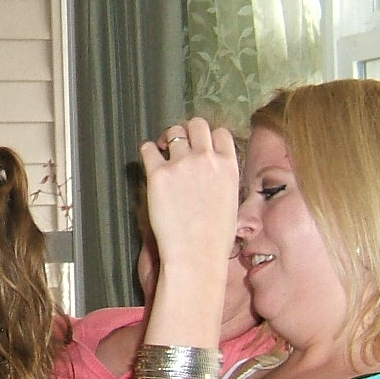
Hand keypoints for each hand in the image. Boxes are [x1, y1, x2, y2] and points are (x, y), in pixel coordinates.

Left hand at [138, 119, 240, 277]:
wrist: (196, 254)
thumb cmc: (214, 237)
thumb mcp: (231, 201)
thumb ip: (222, 179)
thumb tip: (212, 172)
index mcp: (228, 166)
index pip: (219, 133)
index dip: (208, 138)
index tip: (200, 146)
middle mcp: (206, 159)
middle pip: (197, 124)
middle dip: (187, 132)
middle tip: (178, 146)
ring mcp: (182, 164)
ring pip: (173, 132)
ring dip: (167, 140)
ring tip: (163, 153)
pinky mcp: (159, 174)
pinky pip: (148, 148)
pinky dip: (148, 151)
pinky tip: (150, 161)